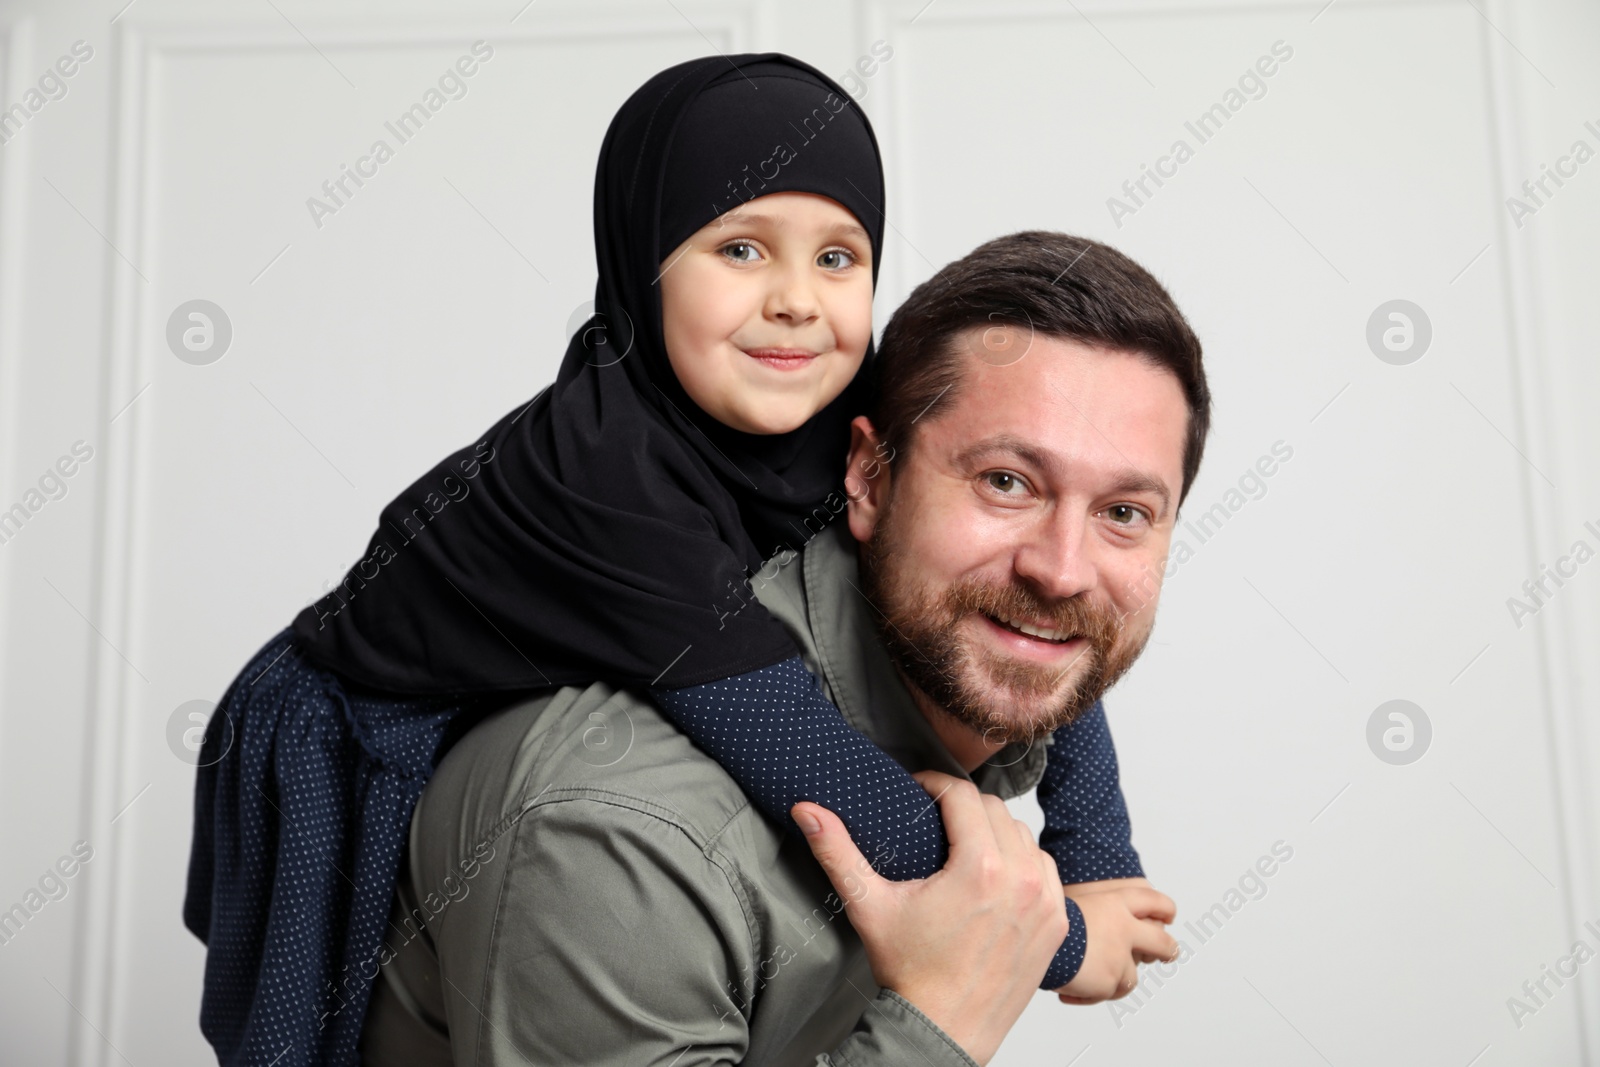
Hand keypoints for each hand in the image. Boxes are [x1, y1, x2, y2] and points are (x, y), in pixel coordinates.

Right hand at [792, 771, 1065, 1065]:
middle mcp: (1019, 881)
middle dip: (963, 808)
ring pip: (1024, 836)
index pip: (962, 796)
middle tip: (938, 819)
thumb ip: (837, 852)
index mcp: (978, 869)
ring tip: (966, 846)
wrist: (943, 1031)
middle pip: (995, 811)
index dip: (936, 784)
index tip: (920, 790)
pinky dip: (1024, 863)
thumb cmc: (910, 973)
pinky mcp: (1056, 923)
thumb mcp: (869, 907)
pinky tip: (998, 875)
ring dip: (996, 833)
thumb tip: (806, 811)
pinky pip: (1045, 869)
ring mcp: (1044, 903)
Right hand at [1054, 876, 1178, 1004]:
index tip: (1168, 916)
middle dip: (1168, 949)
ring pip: (1132, 976)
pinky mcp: (1112, 981)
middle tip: (1167, 954)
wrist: (1035, 938)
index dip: (1163, 908)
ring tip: (1089, 980)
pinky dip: (1091, 995)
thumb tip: (1096, 921)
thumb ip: (1091, 910)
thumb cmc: (1043, 916)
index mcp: (1115, 902)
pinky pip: (1108, 993)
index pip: (1153, 900)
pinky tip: (1070, 994)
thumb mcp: (1069, 898)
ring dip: (1115, 979)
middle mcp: (1125, 929)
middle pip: (1162, 942)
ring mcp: (1121, 957)